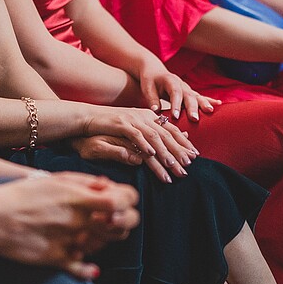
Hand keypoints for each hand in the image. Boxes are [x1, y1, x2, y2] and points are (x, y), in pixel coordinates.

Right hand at [0, 172, 137, 274]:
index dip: (129, 201)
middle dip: (124, 221)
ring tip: (92, 234)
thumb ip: (83, 182)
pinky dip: (89, 269)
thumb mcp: (53, 179)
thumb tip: (107, 186)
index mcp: (78, 196)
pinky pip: (83, 268)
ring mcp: (68, 240)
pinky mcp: (56, 258)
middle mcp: (77, 219)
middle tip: (113, 220)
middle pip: (122, 224)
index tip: (122, 202)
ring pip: (104, 245)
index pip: (123, 199)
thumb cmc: (20, 194)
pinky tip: (90, 266)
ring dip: (104, 240)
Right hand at [79, 106, 198, 181]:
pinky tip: (150, 155)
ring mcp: (133, 119)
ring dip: (164, 152)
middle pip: (166, 135)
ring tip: (173, 166)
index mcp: (149, 117)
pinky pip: (135, 135)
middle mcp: (144, 117)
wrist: (87, 117)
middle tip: (188, 166)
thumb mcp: (131, 131)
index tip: (194, 156)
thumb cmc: (109, 126)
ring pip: (153, 137)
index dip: (184, 142)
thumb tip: (158, 150)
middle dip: (178, 151)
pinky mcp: (120, 123)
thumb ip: (146, 138)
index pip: (171, 130)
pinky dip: (143, 144)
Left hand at [136, 61, 217, 123]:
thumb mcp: (147, 87)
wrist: (155, 70)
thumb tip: (155, 111)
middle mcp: (181, 84)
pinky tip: (219, 104)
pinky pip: (200, 97)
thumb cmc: (150, 80)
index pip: (174, 93)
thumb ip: (151, 98)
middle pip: (188, 95)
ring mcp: (187, 88)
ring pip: (196, 96)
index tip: (175, 116)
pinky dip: (209, 100)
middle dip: (192, 107)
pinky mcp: (190, 93)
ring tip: (210, 111)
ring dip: (204, 104)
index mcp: (170, 80)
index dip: (175, 104)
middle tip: (195, 119)